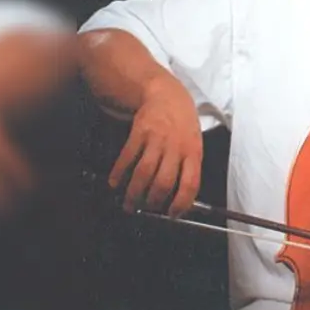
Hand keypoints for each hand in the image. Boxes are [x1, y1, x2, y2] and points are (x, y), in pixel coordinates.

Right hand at [109, 74, 202, 216]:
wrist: (167, 94)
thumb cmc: (183, 125)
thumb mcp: (193, 144)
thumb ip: (188, 168)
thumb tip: (180, 199)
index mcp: (193, 152)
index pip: (190, 184)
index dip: (181, 203)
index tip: (172, 214)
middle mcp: (176, 146)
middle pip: (163, 182)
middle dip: (152, 202)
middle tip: (145, 209)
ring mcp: (157, 138)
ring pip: (144, 172)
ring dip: (133, 192)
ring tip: (129, 203)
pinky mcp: (140, 131)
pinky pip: (128, 156)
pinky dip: (119, 172)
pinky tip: (115, 182)